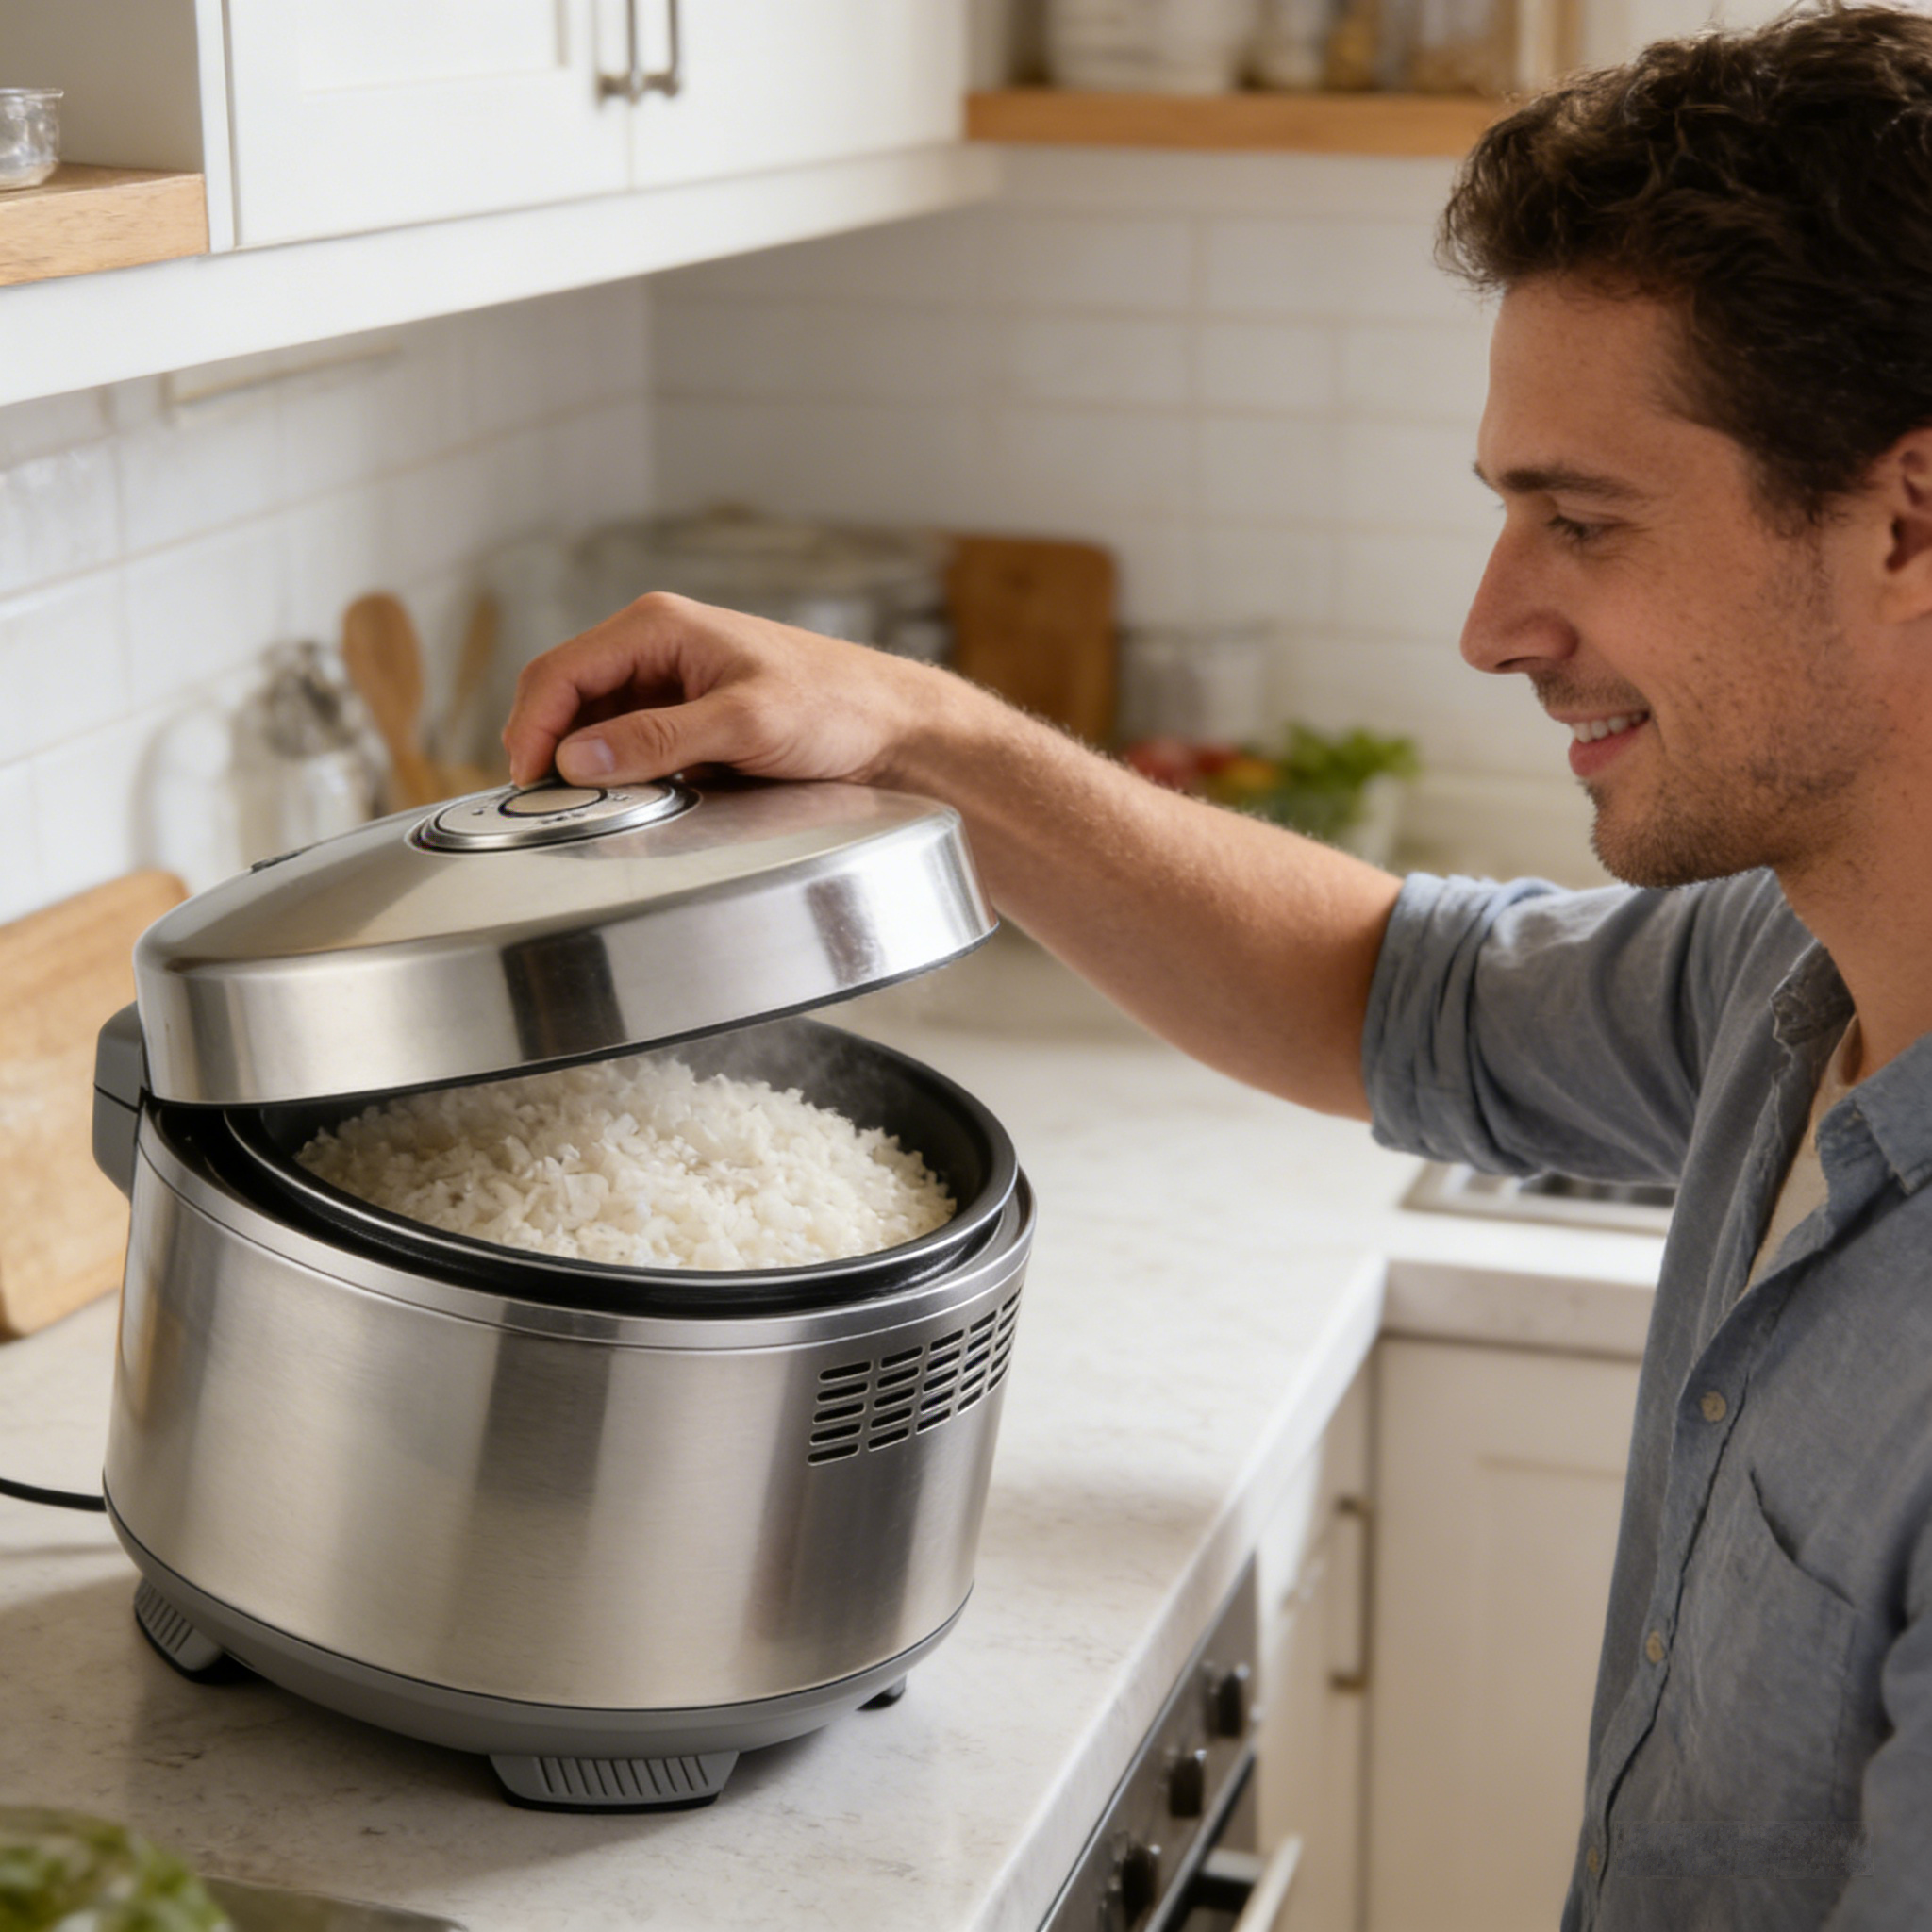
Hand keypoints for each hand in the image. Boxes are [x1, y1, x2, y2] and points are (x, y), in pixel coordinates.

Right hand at [502, 592, 938, 789]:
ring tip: (587, 809)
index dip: (531, 728)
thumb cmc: (834, 706)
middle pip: (565, 694)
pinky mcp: (686, 717)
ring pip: (592, 724)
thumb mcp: (745, 724)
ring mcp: (669, 682)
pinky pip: (627, 743)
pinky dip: (615, 772)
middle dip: (548, 748)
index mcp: (659, 626)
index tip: (527, 785)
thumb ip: (658, 740)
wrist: (891, 727)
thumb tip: (576, 759)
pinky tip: (626, 801)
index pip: (559, 670)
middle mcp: (655, 646)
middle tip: (547, 808)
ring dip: (582, 764)